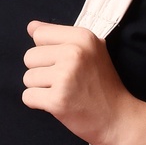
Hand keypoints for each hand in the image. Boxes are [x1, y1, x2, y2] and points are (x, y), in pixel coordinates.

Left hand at [23, 21, 136, 144]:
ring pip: (27, 78)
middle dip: (41, 71)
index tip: (64, 63)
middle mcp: (74, 53)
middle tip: (64, 82)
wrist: (118, 118)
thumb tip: (30, 26)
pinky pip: (27, 97)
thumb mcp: (90, 51)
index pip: (39, 34)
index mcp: (83, 37)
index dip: (46, 52)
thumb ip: (58, 35)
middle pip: (30, 57)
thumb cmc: (103, 85)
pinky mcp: (57, 100)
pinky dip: (38, 103)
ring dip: (40, 88)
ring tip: (63, 93)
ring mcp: (65, 77)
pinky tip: (57, 104)